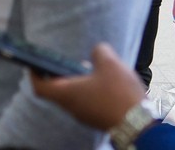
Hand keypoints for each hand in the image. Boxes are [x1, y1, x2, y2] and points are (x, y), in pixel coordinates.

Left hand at [30, 43, 144, 130]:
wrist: (139, 124)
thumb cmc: (120, 94)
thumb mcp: (110, 63)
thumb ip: (99, 51)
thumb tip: (97, 51)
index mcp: (67, 94)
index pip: (40, 87)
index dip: (34, 74)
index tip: (35, 63)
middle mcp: (71, 107)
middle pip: (57, 90)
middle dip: (60, 74)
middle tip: (68, 62)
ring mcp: (84, 116)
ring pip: (74, 97)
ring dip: (77, 82)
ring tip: (91, 68)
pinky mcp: (97, 119)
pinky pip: (87, 103)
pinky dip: (89, 91)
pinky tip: (105, 82)